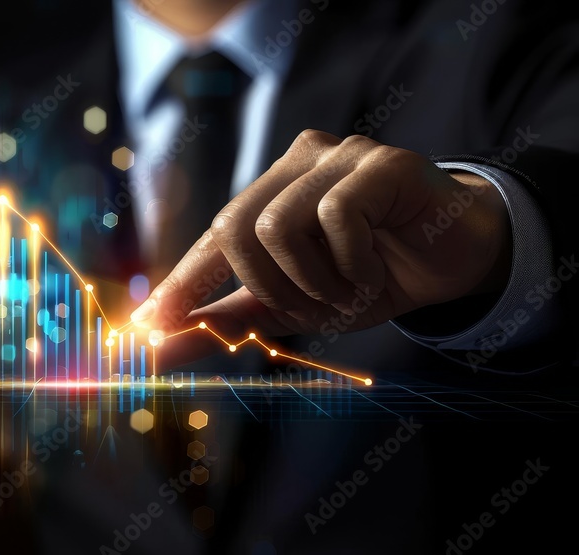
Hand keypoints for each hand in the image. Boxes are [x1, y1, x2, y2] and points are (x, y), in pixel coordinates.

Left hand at [130, 130, 511, 356]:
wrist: (455, 261)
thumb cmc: (369, 277)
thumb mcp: (293, 307)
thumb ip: (229, 322)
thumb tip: (158, 350)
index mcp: (269, 193)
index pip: (212, 239)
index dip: (182, 284)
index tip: (148, 328)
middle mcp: (295, 163)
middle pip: (236, 228)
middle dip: (268, 287)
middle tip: (313, 308)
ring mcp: (339, 155)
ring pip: (279, 225)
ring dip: (314, 281)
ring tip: (351, 289)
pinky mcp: (382, 161)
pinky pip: (338, 216)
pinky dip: (354, 264)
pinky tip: (378, 268)